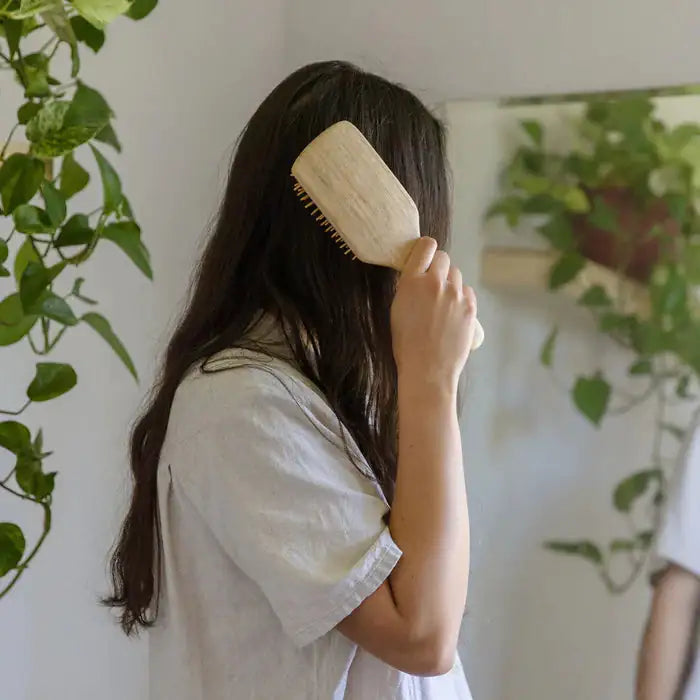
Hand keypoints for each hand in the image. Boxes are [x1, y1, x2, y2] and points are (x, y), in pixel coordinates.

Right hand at [390, 237, 476, 389]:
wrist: (427, 369)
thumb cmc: (406, 344)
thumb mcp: (397, 309)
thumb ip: (409, 287)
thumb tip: (419, 274)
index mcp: (411, 281)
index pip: (425, 247)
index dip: (426, 249)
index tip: (426, 256)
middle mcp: (435, 283)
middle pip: (443, 259)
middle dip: (438, 268)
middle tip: (433, 285)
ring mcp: (455, 294)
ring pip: (457, 275)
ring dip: (450, 283)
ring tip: (443, 303)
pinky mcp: (470, 306)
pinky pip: (467, 291)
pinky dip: (461, 297)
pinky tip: (453, 313)